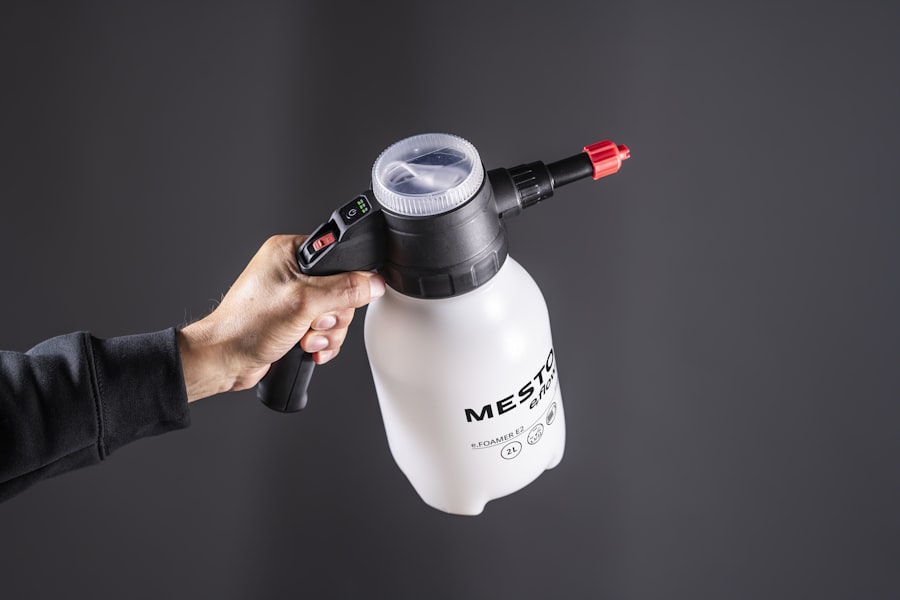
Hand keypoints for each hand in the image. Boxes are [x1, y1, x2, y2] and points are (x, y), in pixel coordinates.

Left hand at [177, 235, 384, 400]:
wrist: (224, 359)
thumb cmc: (246, 324)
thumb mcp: (304, 302)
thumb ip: (344, 290)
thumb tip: (373, 282)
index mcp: (289, 252)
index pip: (337, 257)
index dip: (345, 281)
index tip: (340, 298)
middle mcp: (291, 272)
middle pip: (341, 290)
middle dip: (332, 315)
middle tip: (314, 322)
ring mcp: (293, 298)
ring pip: (335, 313)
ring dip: (326, 333)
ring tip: (306, 339)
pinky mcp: (293, 320)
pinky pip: (324, 329)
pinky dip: (321, 342)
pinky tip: (307, 348)